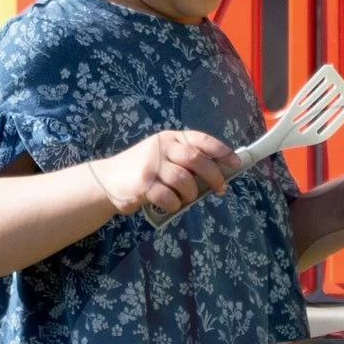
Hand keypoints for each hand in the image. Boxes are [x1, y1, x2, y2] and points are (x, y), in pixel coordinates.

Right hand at [87, 130, 240, 216]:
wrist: (106, 181)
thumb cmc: (143, 170)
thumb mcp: (163, 156)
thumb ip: (186, 160)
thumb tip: (220, 173)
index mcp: (170, 138)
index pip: (201, 140)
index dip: (221, 151)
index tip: (236, 163)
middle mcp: (161, 147)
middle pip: (196, 159)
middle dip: (214, 176)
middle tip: (220, 188)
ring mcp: (151, 165)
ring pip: (184, 180)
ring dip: (191, 193)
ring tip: (185, 198)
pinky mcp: (143, 185)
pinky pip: (169, 198)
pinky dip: (174, 205)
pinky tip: (170, 205)